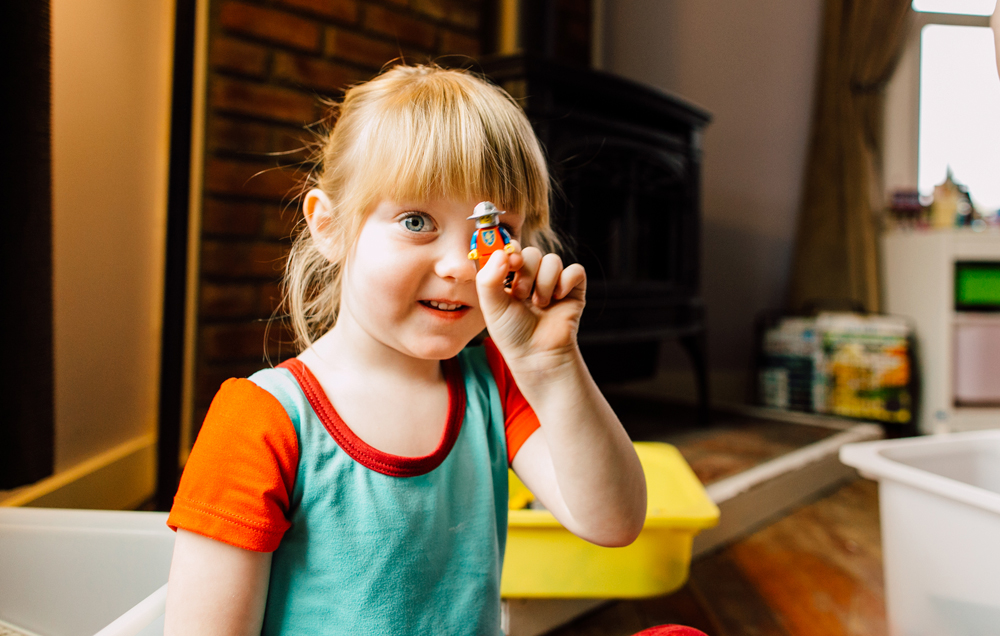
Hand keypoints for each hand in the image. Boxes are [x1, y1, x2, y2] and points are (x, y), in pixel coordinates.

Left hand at [476, 242, 586, 375]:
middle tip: (522, 295)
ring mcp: (553, 283)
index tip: (510, 263)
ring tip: (539, 304)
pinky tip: (557, 299)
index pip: (511, 250)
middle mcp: (532, 277)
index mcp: (510, 278)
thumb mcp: (491, 306)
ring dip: (545, 282)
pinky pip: (575, 270)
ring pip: (553, 260)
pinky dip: (566, 282)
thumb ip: (488, 278)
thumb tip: (502, 252)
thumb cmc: (512, 333)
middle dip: (527, 272)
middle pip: (532, 252)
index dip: (511, 251)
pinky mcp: (573, 290)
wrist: (537, 355)